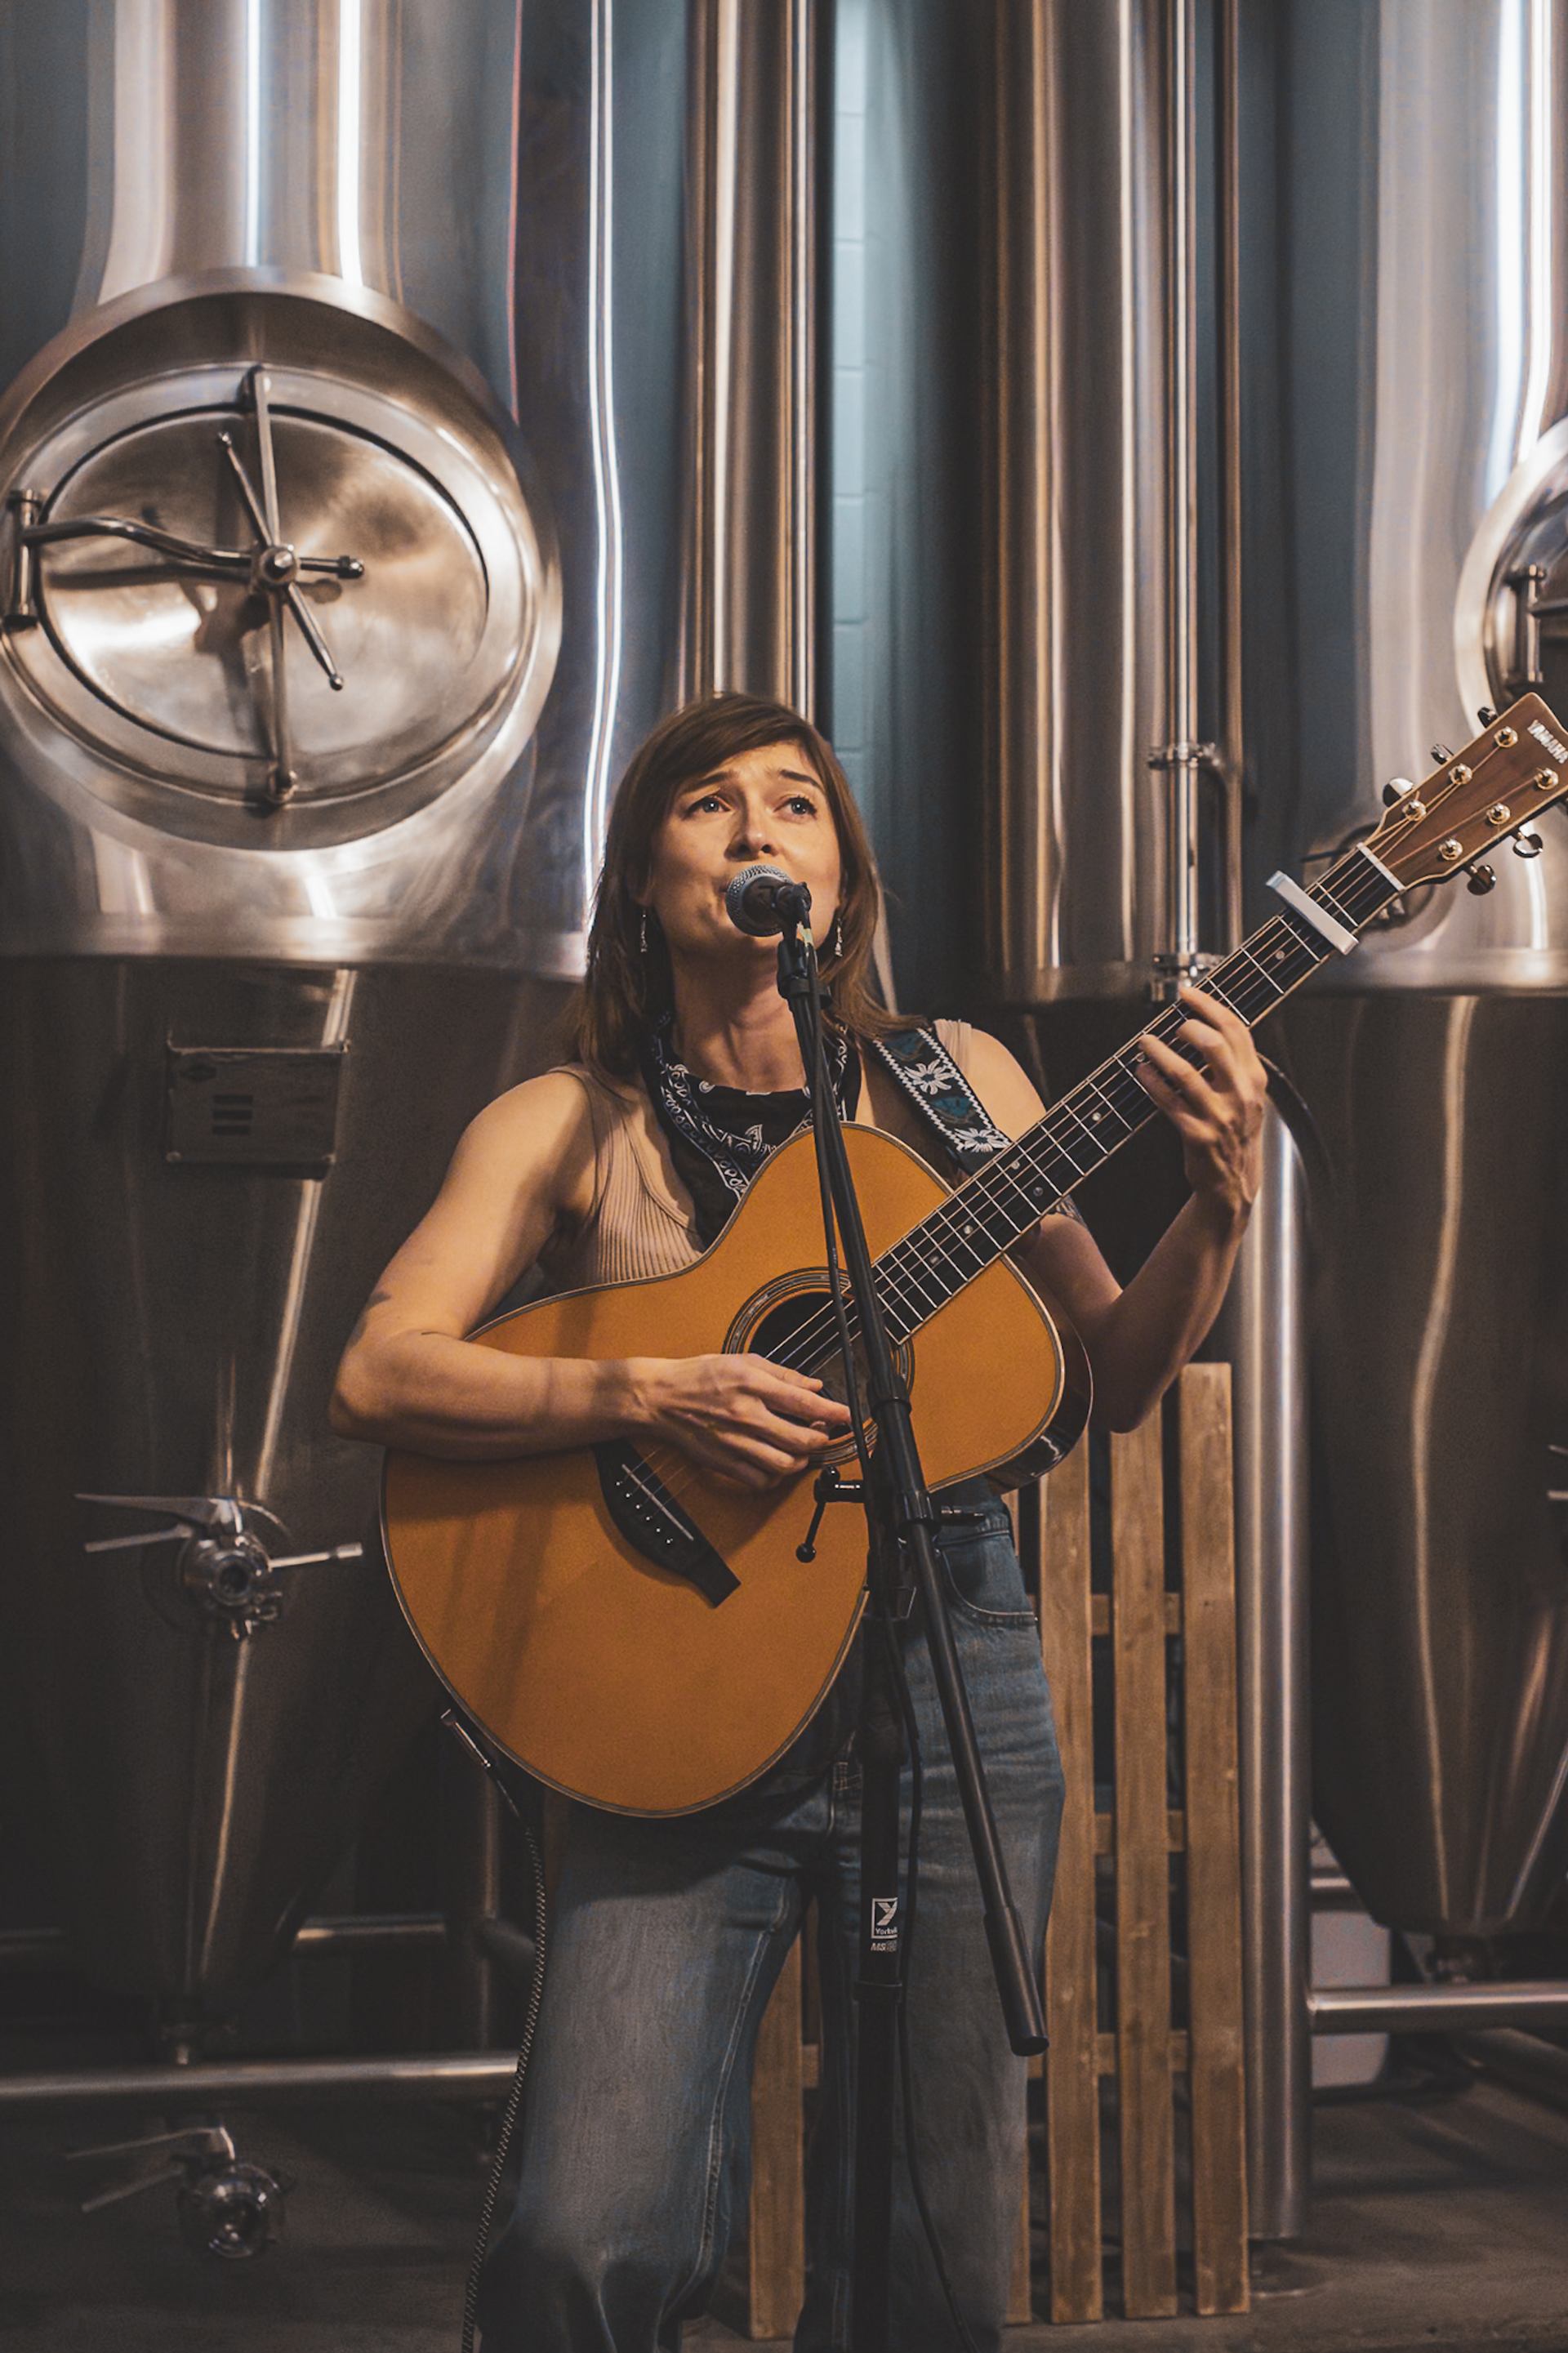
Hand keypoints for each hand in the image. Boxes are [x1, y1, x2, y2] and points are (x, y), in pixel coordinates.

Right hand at [630, 1354, 852, 1490]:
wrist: (660, 1398)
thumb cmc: (698, 1376)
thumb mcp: (743, 1361)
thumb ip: (782, 1374)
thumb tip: (814, 1384)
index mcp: (751, 1385)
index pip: (804, 1402)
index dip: (833, 1411)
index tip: (846, 1415)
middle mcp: (745, 1415)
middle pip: (801, 1439)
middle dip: (822, 1439)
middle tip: (825, 1432)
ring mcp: (735, 1442)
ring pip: (784, 1464)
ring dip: (802, 1460)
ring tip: (803, 1449)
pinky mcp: (724, 1461)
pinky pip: (760, 1479)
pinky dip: (775, 1477)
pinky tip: (777, 1463)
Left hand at [1133, 984, 1266, 1222]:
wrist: (1232, 1181)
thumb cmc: (1233, 1131)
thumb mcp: (1244, 1095)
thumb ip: (1231, 1063)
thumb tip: (1201, 1024)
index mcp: (1253, 1079)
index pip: (1236, 1031)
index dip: (1210, 1006)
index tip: (1188, 993)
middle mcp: (1240, 1095)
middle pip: (1216, 1045)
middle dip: (1190, 1026)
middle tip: (1172, 1023)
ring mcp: (1219, 1116)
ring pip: (1186, 1073)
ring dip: (1161, 1053)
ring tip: (1145, 1042)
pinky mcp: (1197, 1135)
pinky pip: (1168, 1102)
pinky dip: (1151, 1082)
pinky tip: (1140, 1071)